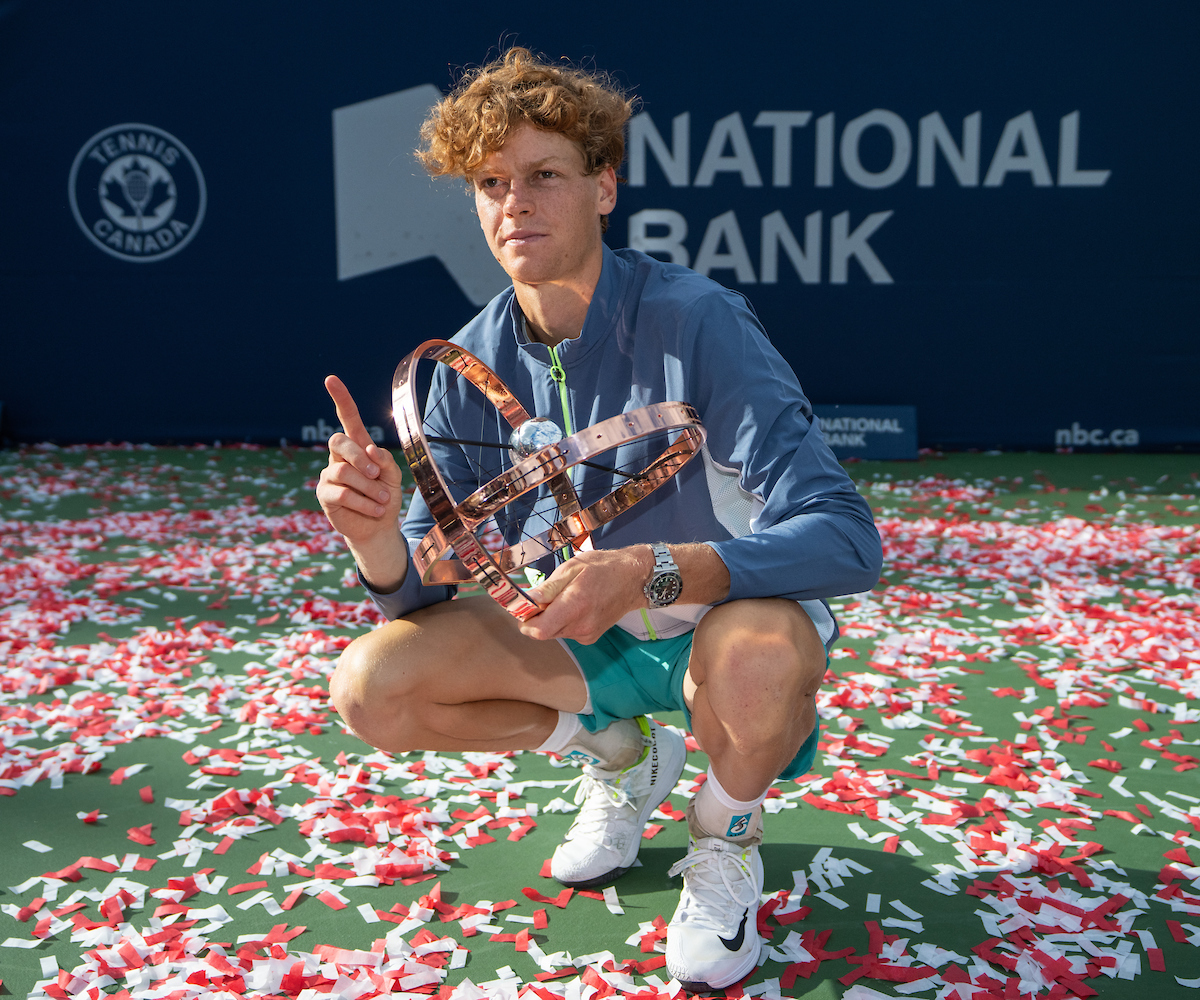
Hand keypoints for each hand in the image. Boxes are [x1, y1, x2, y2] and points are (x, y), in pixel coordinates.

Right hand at [316, 375, 407, 589]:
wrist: (379, 527)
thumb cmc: (385, 496)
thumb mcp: (393, 477)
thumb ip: (385, 461)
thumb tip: (370, 450)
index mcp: (358, 446)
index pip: (347, 419)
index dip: (341, 399)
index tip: (330, 379)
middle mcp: (340, 457)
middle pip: (340, 442)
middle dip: (360, 457)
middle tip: (377, 475)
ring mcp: (329, 475)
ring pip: (343, 471)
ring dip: (368, 487)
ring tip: (383, 499)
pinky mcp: (324, 494)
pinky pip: (341, 493)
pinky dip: (363, 501)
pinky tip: (375, 508)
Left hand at [519, 547, 652, 643]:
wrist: (633, 579)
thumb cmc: (603, 568)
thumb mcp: (572, 567)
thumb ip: (549, 587)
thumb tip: (529, 599)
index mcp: (575, 605)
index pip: (539, 630)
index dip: (525, 622)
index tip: (523, 608)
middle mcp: (581, 625)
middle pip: (544, 632)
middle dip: (537, 618)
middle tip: (543, 597)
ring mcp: (587, 634)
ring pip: (554, 632)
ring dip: (551, 618)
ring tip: (564, 597)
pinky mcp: (590, 637)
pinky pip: (566, 632)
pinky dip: (563, 621)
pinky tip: (575, 605)